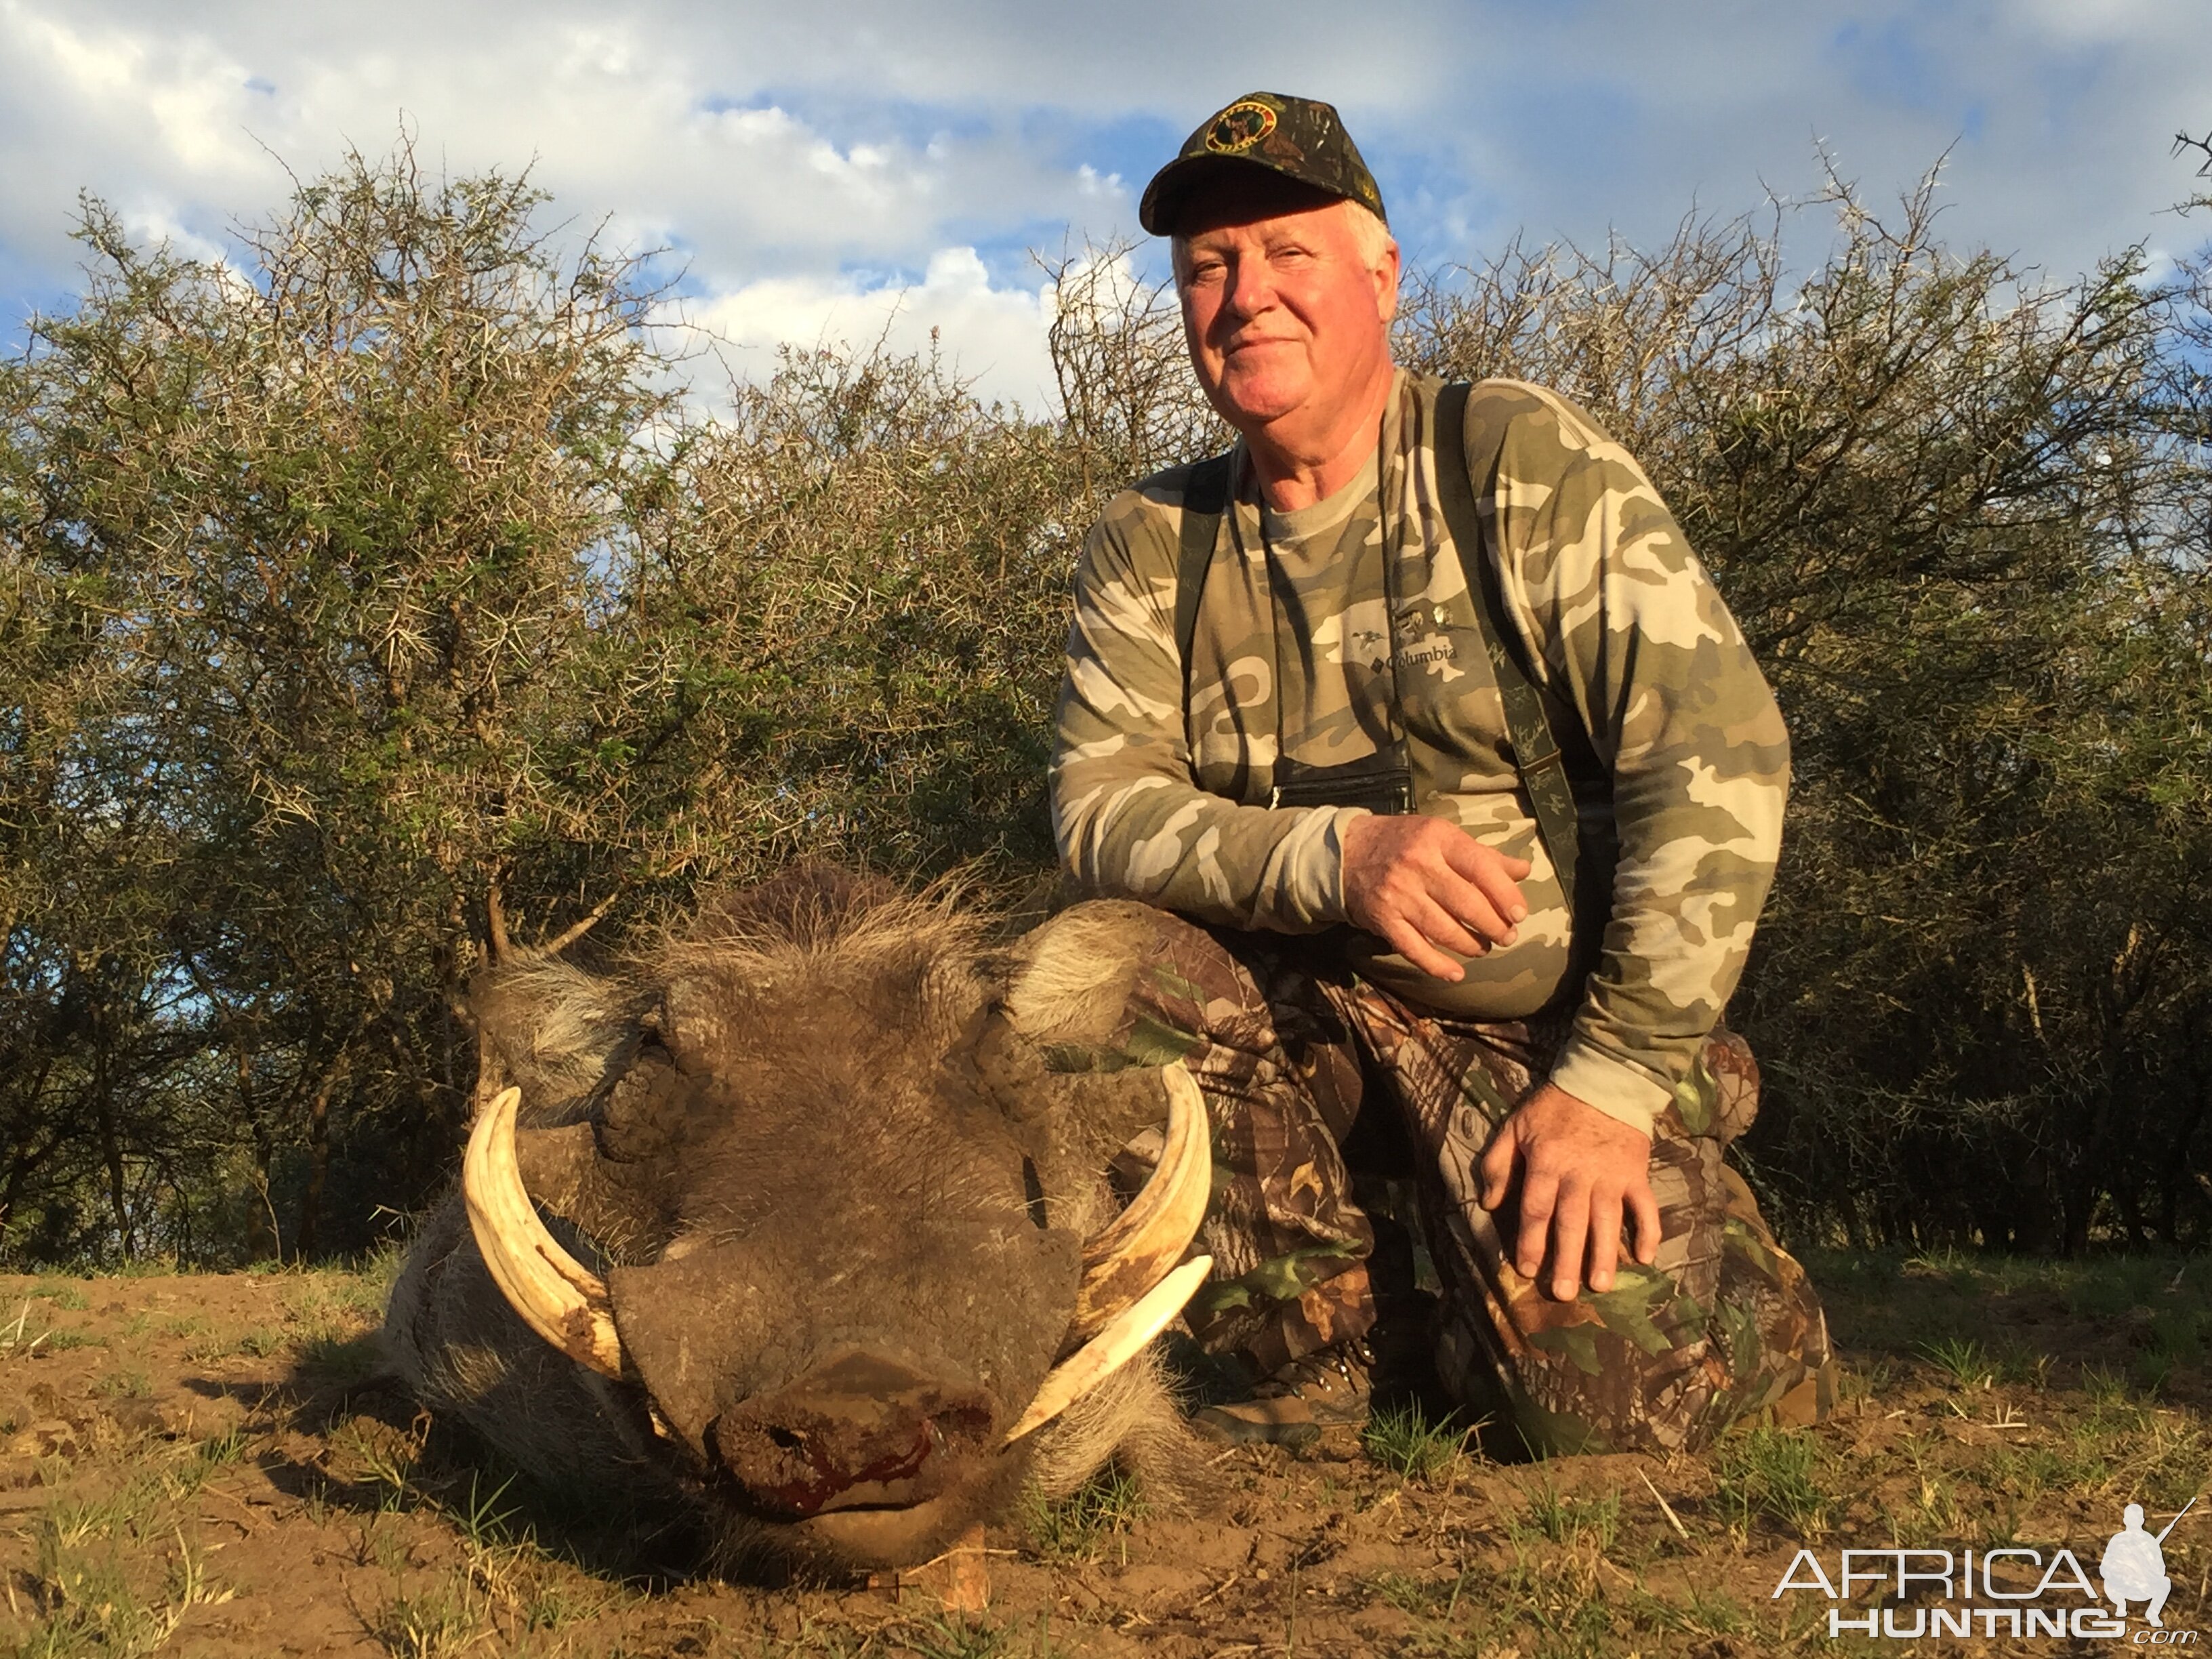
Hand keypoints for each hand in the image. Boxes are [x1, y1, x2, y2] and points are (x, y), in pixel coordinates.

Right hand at [1341, 815, 1531, 981]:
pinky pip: (1414, 949)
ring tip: (1484, 948)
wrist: (1346, 852)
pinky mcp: (1383, 919)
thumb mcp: (1442, 837)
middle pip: (1466, 903)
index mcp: (1438, 838)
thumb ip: (1484, 856)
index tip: (1519, 914)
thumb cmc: (1404, 843)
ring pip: (1444, 930)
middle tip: (1506, 936)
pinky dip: (1437, 966)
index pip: (1480, 867)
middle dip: (1493, 926)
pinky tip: (1456, 973)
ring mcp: (1398, 894)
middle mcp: (1418, 865)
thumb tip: (1524, 871)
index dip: (1505, 894)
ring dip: (1471, 945)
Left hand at [1477, 1083, 1659, 1299]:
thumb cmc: (1554, 1108)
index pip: (1536, 1209)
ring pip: (1608, 1221)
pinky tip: (1645, 1258)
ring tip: (1600, 1286)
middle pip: (1571, 1223)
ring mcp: (1612, 1176)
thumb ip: (1499, 1164)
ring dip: (1604, 1255)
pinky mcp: (1637, 1174)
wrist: (1602, 1081)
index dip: (1531, 1242)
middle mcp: (1580, 1175)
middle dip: (1567, 1260)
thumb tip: (1489, 1203)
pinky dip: (1649, 1232)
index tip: (1527, 1270)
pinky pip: (1646, 1207)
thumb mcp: (1515, 1127)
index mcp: (1547, 1164)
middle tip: (1563, 1293)